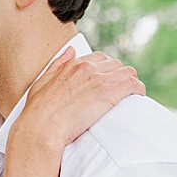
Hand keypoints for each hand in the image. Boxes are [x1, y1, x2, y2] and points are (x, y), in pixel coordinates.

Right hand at [13, 49, 144, 150]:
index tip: (109, 79)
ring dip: (131, 82)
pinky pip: (133, 85)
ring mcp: (99, 80)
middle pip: (116, 65)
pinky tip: (138, 97)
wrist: (41, 127)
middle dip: (120, 75)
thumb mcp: (43, 81)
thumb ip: (58, 64)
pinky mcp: (109, 94)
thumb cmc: (38, 111)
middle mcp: (88, 69)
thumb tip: (71, 50)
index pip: (99, 58)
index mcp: (73, 65)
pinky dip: (138, 89)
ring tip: (132, 94)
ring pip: (127, 72)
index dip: (107, 69)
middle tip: (122, 89)